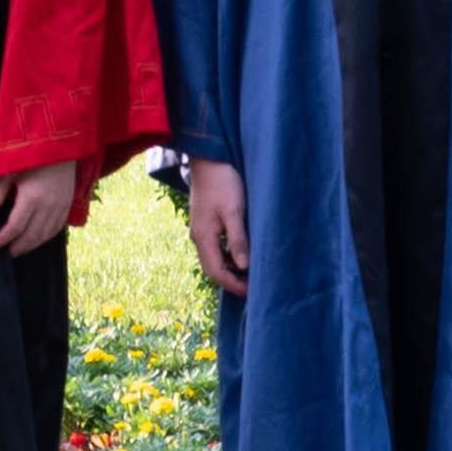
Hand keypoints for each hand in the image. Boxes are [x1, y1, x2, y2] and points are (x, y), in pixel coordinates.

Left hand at [0, 161, 81, 257]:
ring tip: (20, 249)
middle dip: (18, 246)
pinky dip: (47, 237)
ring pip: (46, 234)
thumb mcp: (10, 169)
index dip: (4, 238)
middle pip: (32, 235)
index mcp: (32, 198)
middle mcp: (48, 206)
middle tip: (7, 252)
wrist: (61, 145)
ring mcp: (60, 207)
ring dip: (32, 245)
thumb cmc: (31, 156)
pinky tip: (39, 239)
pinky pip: (58, 228)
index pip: (15, 226)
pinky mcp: (68, 204)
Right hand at [182, 158, 251, 299]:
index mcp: (204, 236)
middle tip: (253, 287)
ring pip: (213, 258)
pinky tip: (241, 253)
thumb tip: (244, 266)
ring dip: (230, 269)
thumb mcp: (233, 210)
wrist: (208, 159)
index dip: (234, 285)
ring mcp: (200, 229)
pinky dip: (227, 256)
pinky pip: (215, 247)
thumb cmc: (222, 182)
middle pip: (212, 268)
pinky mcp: (205, 221)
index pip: (216, 272)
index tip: (252, 291)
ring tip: (250, 273)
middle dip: (231, 281)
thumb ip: (238, 239)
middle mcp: (198, 236)